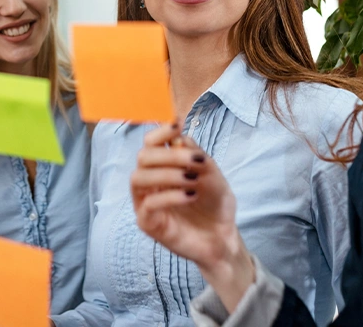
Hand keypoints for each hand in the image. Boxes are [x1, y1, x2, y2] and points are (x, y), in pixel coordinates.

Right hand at [131, 124, 254, 311]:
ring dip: (167, 174)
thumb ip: (195, 154)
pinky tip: (191, 195)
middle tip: (197, 161)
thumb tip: (179, 137)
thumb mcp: (211, 173)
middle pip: (143, 157)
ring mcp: (145, 202)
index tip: (178, 126)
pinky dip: (171, 195)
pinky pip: (149, 204)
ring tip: (193, 179)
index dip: (160, 132)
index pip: (149, 143)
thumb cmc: (215, 204)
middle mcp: (150, 182)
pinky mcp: (148, 223)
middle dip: (171, 155)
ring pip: (139, 178)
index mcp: (162, 167)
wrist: (223, 236)